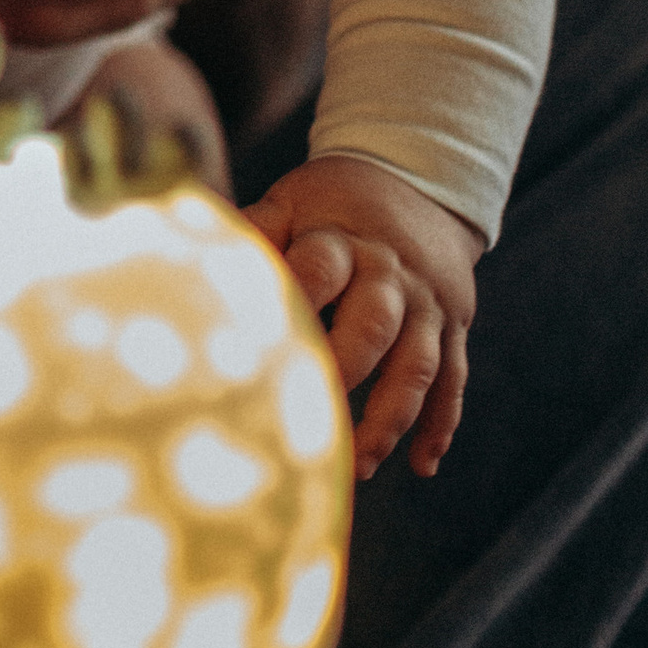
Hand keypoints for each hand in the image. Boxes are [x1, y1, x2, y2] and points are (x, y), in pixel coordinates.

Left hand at [248, 156, 482, 478]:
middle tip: (310, 420)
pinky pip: (453, 380)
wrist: (419, 180)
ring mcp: (428, 305)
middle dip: (344, 373)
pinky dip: (440, 425)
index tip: (265, 348)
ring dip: (391, 420)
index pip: (319, 270)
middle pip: (374, 326)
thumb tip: (194, 254)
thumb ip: (254, 232)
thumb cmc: (332, 203)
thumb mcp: (292, 202)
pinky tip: (423, 465)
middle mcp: (390, 274)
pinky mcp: (453, 326)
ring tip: (360, 467)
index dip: (295, 304)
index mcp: (342, 240)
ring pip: (417, 366)